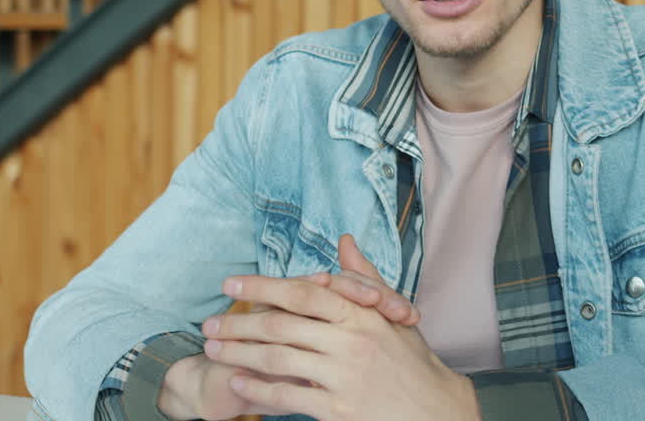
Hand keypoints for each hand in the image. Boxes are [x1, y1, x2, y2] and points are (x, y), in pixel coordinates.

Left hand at [160, 236, 421, 418]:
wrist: (436, 412)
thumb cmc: (413, 362)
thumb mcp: (392, 316)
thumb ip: (363, 278)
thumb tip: (344, 240)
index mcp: (361, 315)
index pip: (303, 292)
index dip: (263, 286)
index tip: (231, 284)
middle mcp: (351, 341)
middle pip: (281, 325)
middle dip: (238, 323)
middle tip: (207, 324)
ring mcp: (344, 376)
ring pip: (277, 360)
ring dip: (238, 354)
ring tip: (213, 351)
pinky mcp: (339, 409)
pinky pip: (288, 396)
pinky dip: (258, 390)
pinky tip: (237, 383)